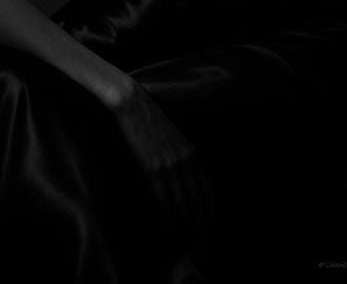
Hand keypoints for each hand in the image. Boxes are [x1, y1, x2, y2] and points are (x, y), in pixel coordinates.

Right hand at [107, 77, 212, 236]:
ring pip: (182, 202)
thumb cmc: (152, 120)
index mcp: (191, 153)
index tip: (211, 222)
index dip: (210, 207)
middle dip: (202, 221)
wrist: (135, 107)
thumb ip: (182, 155)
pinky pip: (163, 198)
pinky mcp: (152, 168)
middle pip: (197, 199)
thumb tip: (186, 174)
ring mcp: (168, 165)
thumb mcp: (174, 136)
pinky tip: (169, 225)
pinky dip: (168, 214)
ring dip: (186, 222)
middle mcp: (184, 161)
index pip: (206, 187)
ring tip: (188, 239)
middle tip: (204, 239)